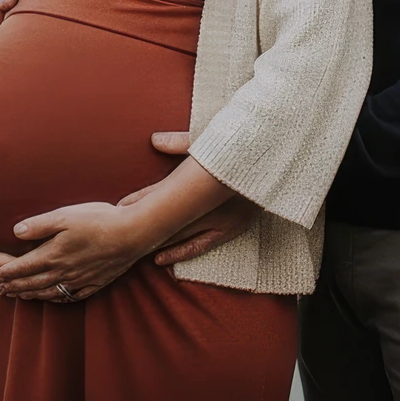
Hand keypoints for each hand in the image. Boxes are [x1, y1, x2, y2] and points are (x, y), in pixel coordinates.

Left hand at [0, 201, 150, 301]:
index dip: (7, 272)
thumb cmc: (98, 220)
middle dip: (15, 287)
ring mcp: (79, 280)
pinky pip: (70, 296)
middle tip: (1, 289)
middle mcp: (64, 272)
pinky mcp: (94, 283)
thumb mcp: (65, 216)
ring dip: (32, 295)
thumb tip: (15, 232)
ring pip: (50, 292)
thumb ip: (38, 225)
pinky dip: (57, 299)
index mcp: (53, 254)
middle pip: (33, 283)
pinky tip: (54, 298)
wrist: (132, 234)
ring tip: (21, 295)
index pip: (23, 267)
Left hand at [118, 132, 258, 266]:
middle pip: (170, 218)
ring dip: (158, 239)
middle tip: (118, 231)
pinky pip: (202, 246)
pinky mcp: (234, 228)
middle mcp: (213, 204)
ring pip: (182, 235)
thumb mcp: (213, 139)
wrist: (280, 159)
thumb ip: (182, 142)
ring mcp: (223, 219)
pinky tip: (162, 261)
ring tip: (134, 247)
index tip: (119, 207)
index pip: (165, 192)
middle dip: (143, 224)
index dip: (141, 200)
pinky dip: (181, 253)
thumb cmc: (244, 146)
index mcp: (205, 180)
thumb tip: (154, 140)